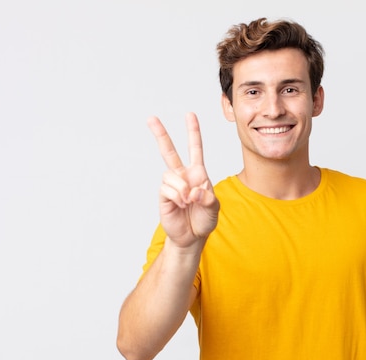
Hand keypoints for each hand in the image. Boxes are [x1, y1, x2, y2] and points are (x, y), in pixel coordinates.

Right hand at [148, 113, 219, 248]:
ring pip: (171, 174)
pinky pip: (167, 189)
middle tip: (151, 118)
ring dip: (182, 189)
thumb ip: (208, 198)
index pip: (195, 149)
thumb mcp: (214, 208)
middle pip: (169, 151)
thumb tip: (193, 191)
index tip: (190, 115)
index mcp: (198, 173)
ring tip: (188, 201)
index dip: (193, 132)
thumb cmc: (204, 220)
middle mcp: (182, 176)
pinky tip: (181, 204)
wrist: (192, 237)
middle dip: (160, 134)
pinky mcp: (164, 195)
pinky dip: (177, 197)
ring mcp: (172, 185)